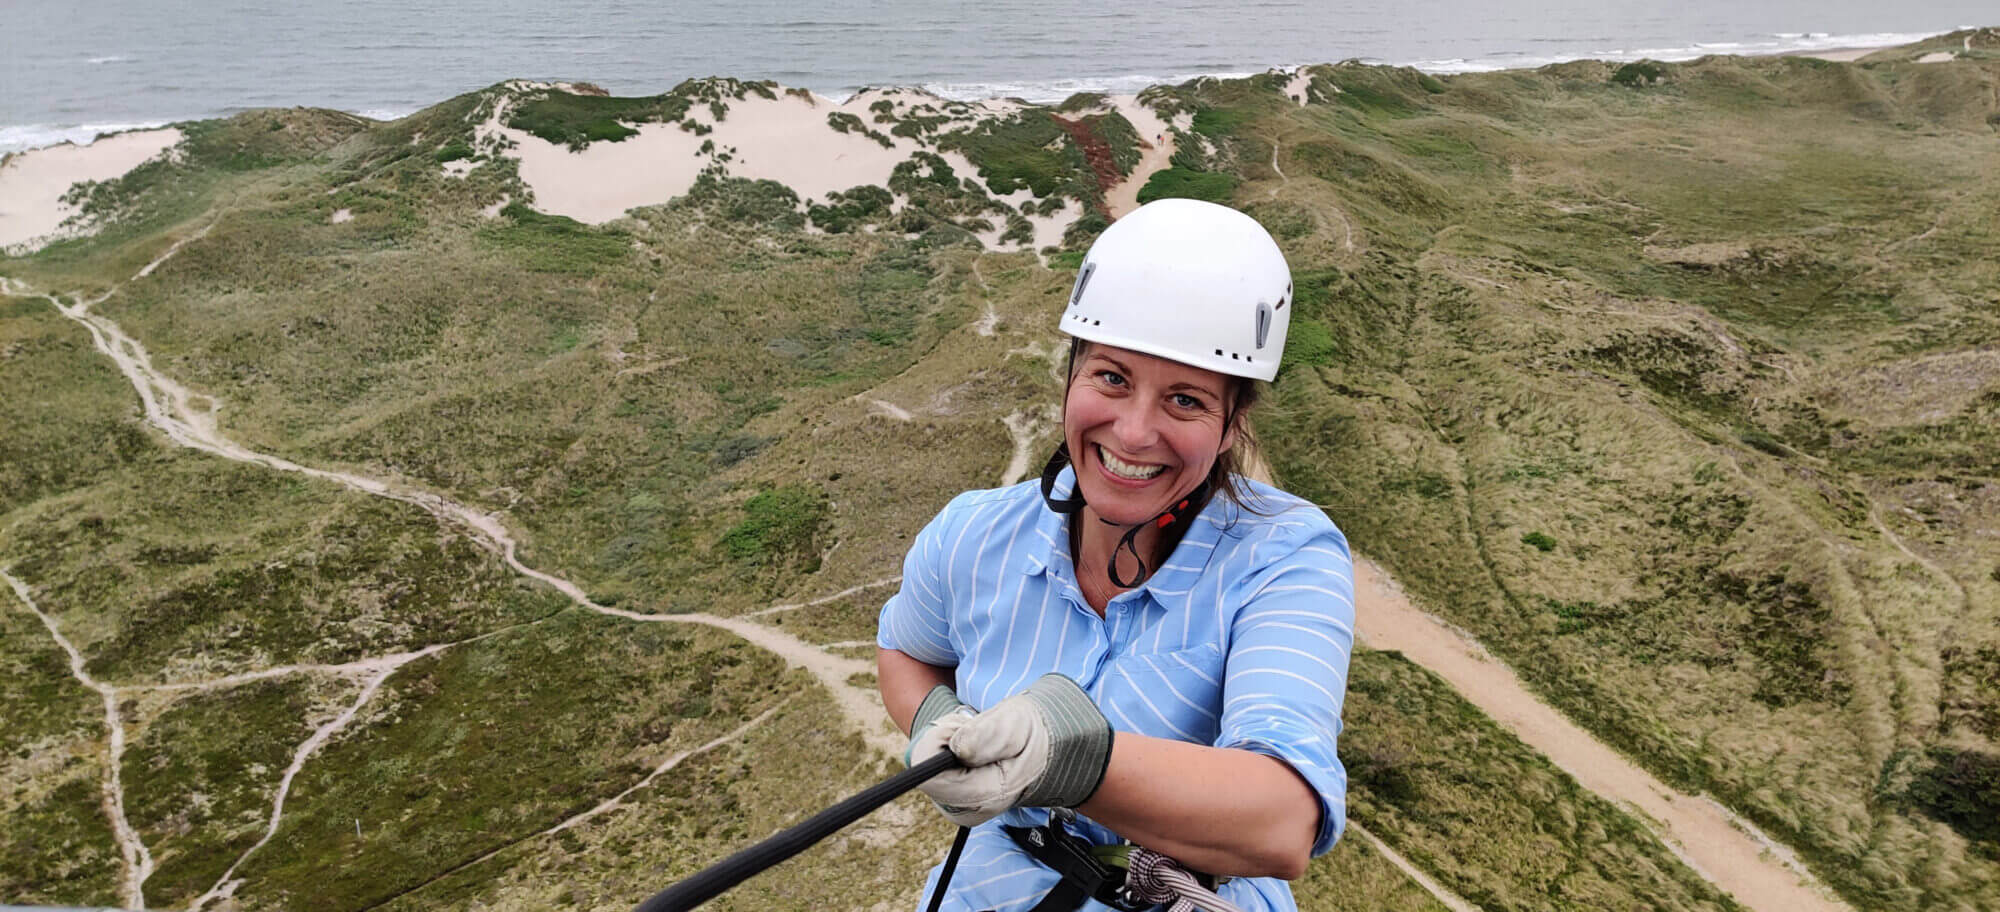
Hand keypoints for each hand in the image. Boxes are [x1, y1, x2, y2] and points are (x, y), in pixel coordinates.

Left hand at [916, 674, 1112, 826]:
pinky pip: (941, 773)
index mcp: (985, 795)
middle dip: (944, 744)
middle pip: (928, 773)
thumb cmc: (1041, 732)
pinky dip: (953, 755)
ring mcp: (965, 805)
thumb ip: (986, 735)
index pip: (931, 774)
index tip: (962, 727)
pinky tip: (978, 748)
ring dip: (949, 748)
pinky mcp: (962, 798)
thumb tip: (953, 747)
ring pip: (932, 772)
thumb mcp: (1018, 722)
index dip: (939, 742)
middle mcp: (970, 808)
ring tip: (982, 738)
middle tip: (975, 730)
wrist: (1059, 750)